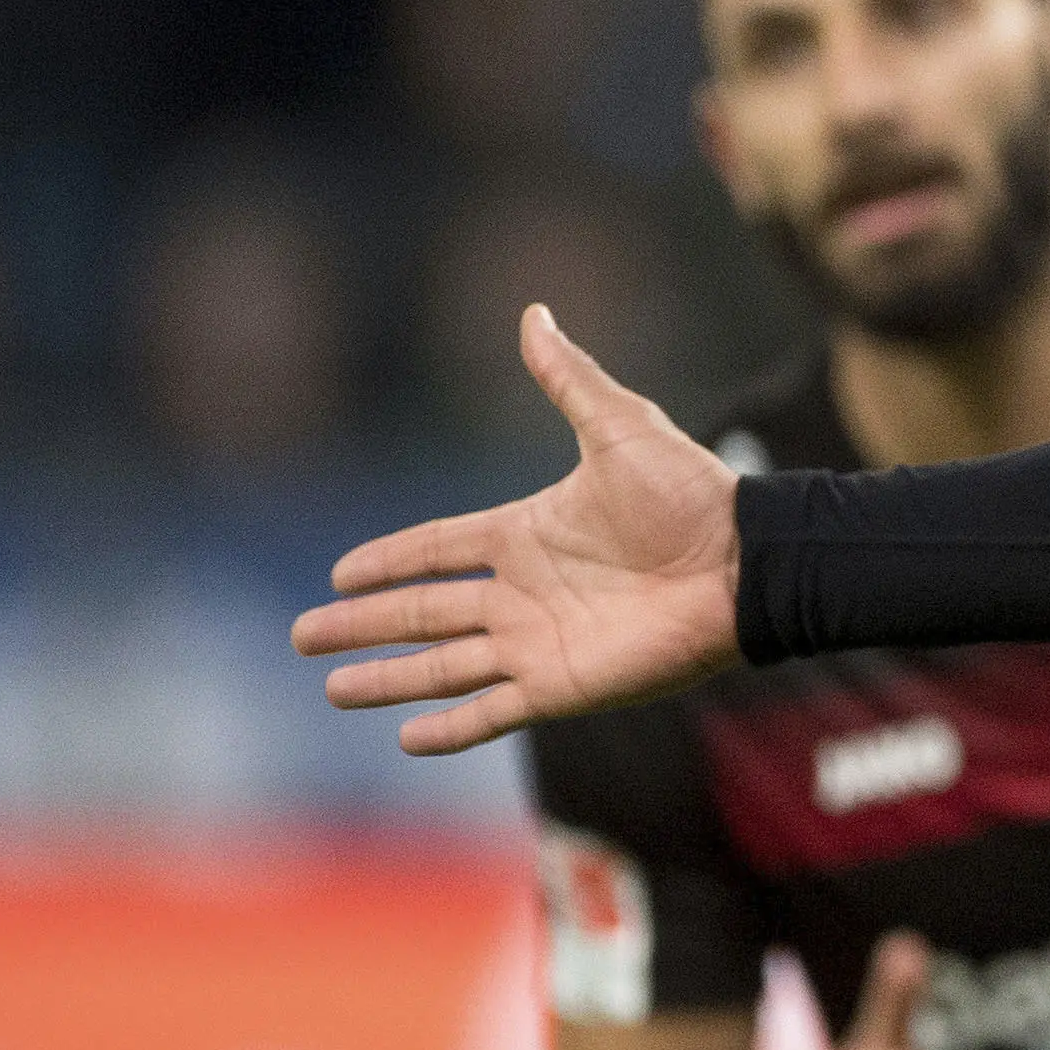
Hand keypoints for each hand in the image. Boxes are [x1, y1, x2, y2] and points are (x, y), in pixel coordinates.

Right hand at [294, 307, 742, 752]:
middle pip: (421, 612)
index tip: (339, 575)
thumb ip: (569, 379)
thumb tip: (534, 313)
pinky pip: (493, 712)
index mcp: (526, 533)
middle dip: (362, 625)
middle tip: (303, 635)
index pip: (436, 549)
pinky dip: (451, 726)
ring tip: (333, 688)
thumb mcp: (620, 426)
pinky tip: (406, 737)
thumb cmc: (691, 496)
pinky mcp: (564, 686)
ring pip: (442, 666)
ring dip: (388, 680)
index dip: (387, 561)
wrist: (746, 563)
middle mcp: (523, 592)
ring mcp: (539, 643)